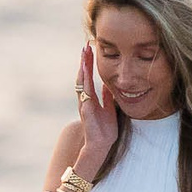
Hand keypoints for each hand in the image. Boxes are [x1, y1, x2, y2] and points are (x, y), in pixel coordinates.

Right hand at [72, 45, 118, 167]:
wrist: (101, 145)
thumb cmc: (105, 130)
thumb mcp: (110, 109)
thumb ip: (108, 97)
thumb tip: (109, 85)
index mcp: (91, 99)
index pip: (88, 78)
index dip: (89, 64)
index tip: (90, 51)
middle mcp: (85, 99)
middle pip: (82, 76)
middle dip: (84, 61)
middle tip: (85, 46)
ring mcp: (84, 103)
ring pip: (81, 81)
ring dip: (83, 67)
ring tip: (84, 54)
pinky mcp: (86, 109)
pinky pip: (84, 91)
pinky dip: (84, 80)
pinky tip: (85, 71)